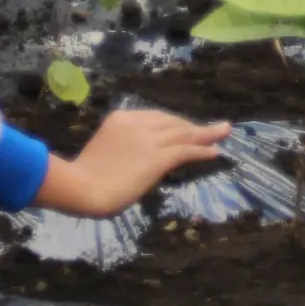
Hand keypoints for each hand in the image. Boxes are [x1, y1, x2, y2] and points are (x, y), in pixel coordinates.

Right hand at [35, 109, 231, 215]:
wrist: (79, 187)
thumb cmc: (81, 180)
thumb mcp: (103, 155)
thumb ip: (120, 152)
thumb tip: (133, 163)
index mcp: (120, 119)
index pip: (154, 118)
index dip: (174, 124)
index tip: (186, 129)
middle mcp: (137, 123)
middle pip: (172, 123)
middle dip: (192, 127)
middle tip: (211, 129)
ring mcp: (148, 139)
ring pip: (184, 133)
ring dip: (207, 133)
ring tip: (225, 131)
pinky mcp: (157, 157)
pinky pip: (186, 150)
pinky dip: (203, 150)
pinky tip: (215, 152)